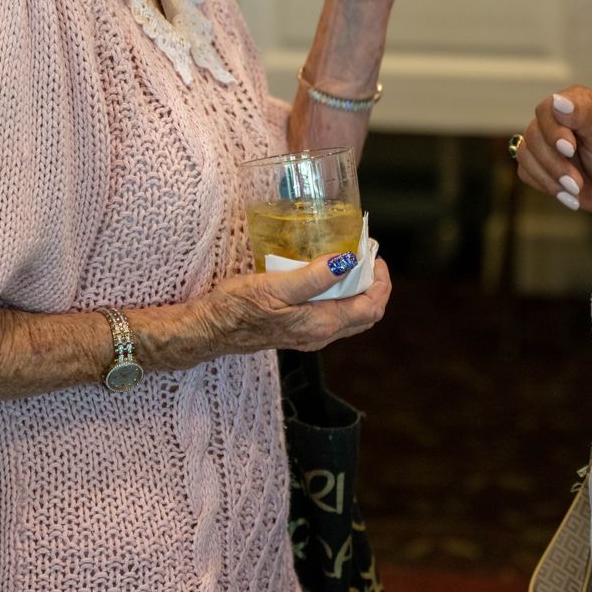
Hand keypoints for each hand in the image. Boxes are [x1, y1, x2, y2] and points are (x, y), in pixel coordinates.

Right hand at [197, 254, 390, 355]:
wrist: (209, 330)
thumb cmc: (237, 308)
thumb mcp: (275, 286)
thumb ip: (313, 277)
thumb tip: (346, 262)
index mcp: (321, 324)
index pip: (371, 308)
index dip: (382, 283)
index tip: (374, 256)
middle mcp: (320, 334)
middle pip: (365, 314)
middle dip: (374, 285)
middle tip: (367, 256)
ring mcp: (309, 335)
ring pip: (349, 316)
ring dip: (357, 290)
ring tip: (350, 262)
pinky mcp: (297, 330)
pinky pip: (332, 315)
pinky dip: (339, 296)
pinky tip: (326, 276)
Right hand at [517, 86, 591, 227]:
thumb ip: (584, 117)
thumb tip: (558, 101)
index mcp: (576, 102)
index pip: (547, 109)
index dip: (553, 131)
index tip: (570, 150)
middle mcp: (557, 117)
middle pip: (533, 134)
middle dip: (554, 163)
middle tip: (576, 181)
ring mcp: (545, 140)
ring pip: (526, 154)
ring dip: (550, 177)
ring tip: (575, 188)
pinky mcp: (538, 161)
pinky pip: (525, 171)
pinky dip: (545, 185)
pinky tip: (567, 192)